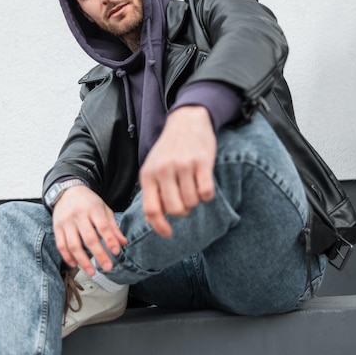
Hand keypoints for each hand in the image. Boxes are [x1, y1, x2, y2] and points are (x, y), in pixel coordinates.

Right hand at [52, 185, 126, 273]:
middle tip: (107, 267)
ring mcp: (66, 222)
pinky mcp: (56, 227)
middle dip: (99, 254)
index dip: (110, 240)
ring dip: (83, 261)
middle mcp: (78, 215)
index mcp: (93, 208)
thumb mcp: (104, 209)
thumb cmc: (89, 202)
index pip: (102, 226)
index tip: (116, 252)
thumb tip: (123, 243)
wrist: (67, 191)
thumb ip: (113, 226)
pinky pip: (61, 245)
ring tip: (92, 271)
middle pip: (89, 238)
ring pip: (73, 245)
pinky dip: (67, 257)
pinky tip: (75, 264)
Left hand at [139, 106, 215, 236]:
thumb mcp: (153, 167)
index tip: (168, 234)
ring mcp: (183, 166)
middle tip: (185, 201)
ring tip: (193, 187)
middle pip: (175, 210)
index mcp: (148, 174)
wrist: (186, 120)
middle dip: (183, 211)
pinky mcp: (202, 162)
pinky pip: (206, 192)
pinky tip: (204, 183)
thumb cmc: (169, 149)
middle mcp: (164, 170)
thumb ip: (153, 191)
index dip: (159, 227)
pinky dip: (207, 194)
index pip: (151, 209)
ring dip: (195, 201)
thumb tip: (155, 221)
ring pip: (192, 202)